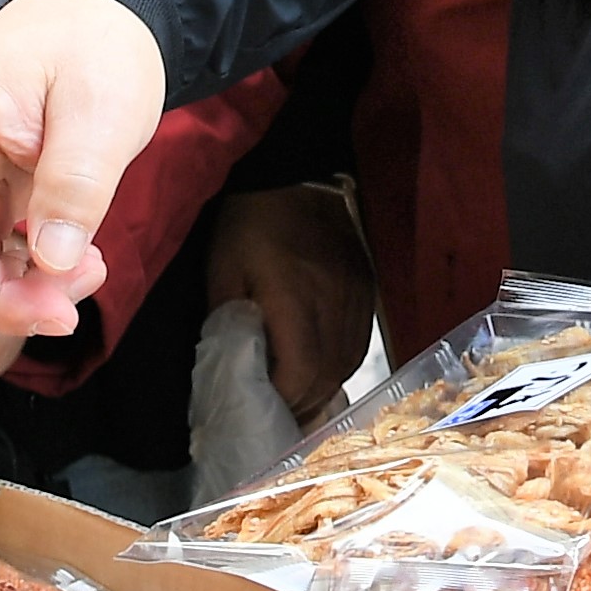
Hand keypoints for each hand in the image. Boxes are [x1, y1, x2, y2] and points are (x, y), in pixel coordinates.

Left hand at [210, 185, 380, 417]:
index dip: (281, 400)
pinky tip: (318, 370)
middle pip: (327, 378)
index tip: (259, 409)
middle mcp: (335, 305)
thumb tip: (235, 370)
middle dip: (300, 404)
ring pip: (346, 366)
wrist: (298, 175)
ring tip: (294, 398)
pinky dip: (336, 366)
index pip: (300, 373)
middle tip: (274, 415)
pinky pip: (357, 346)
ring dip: (320, 389)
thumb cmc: (250, 224)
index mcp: (295, 299)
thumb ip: (228, 322)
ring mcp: (357, 299)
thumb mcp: (223, 269)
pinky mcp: (367, 293)